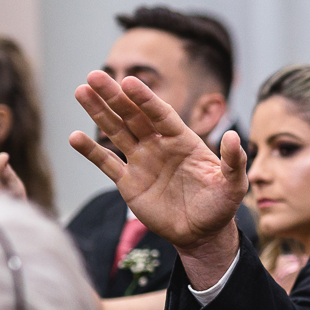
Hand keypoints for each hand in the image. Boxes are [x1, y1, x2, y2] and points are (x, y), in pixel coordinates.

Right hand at [70, 72, 247, 248]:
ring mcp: (142, 162)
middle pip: (133, 115)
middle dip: (114, 96)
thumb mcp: (233, 185)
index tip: (129, 81)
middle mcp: (159, 145)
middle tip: (94, 76)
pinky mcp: (128, 183)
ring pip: (116, 132)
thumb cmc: (220, 205)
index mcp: (183, 140)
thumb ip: (234, 161)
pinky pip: (106, 163)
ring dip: (99, 112)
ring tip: (81, 91)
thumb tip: (235, 136)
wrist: (202, 234)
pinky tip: (74, 137)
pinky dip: (90, 151)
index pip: (161, 114)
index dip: (146, 99)